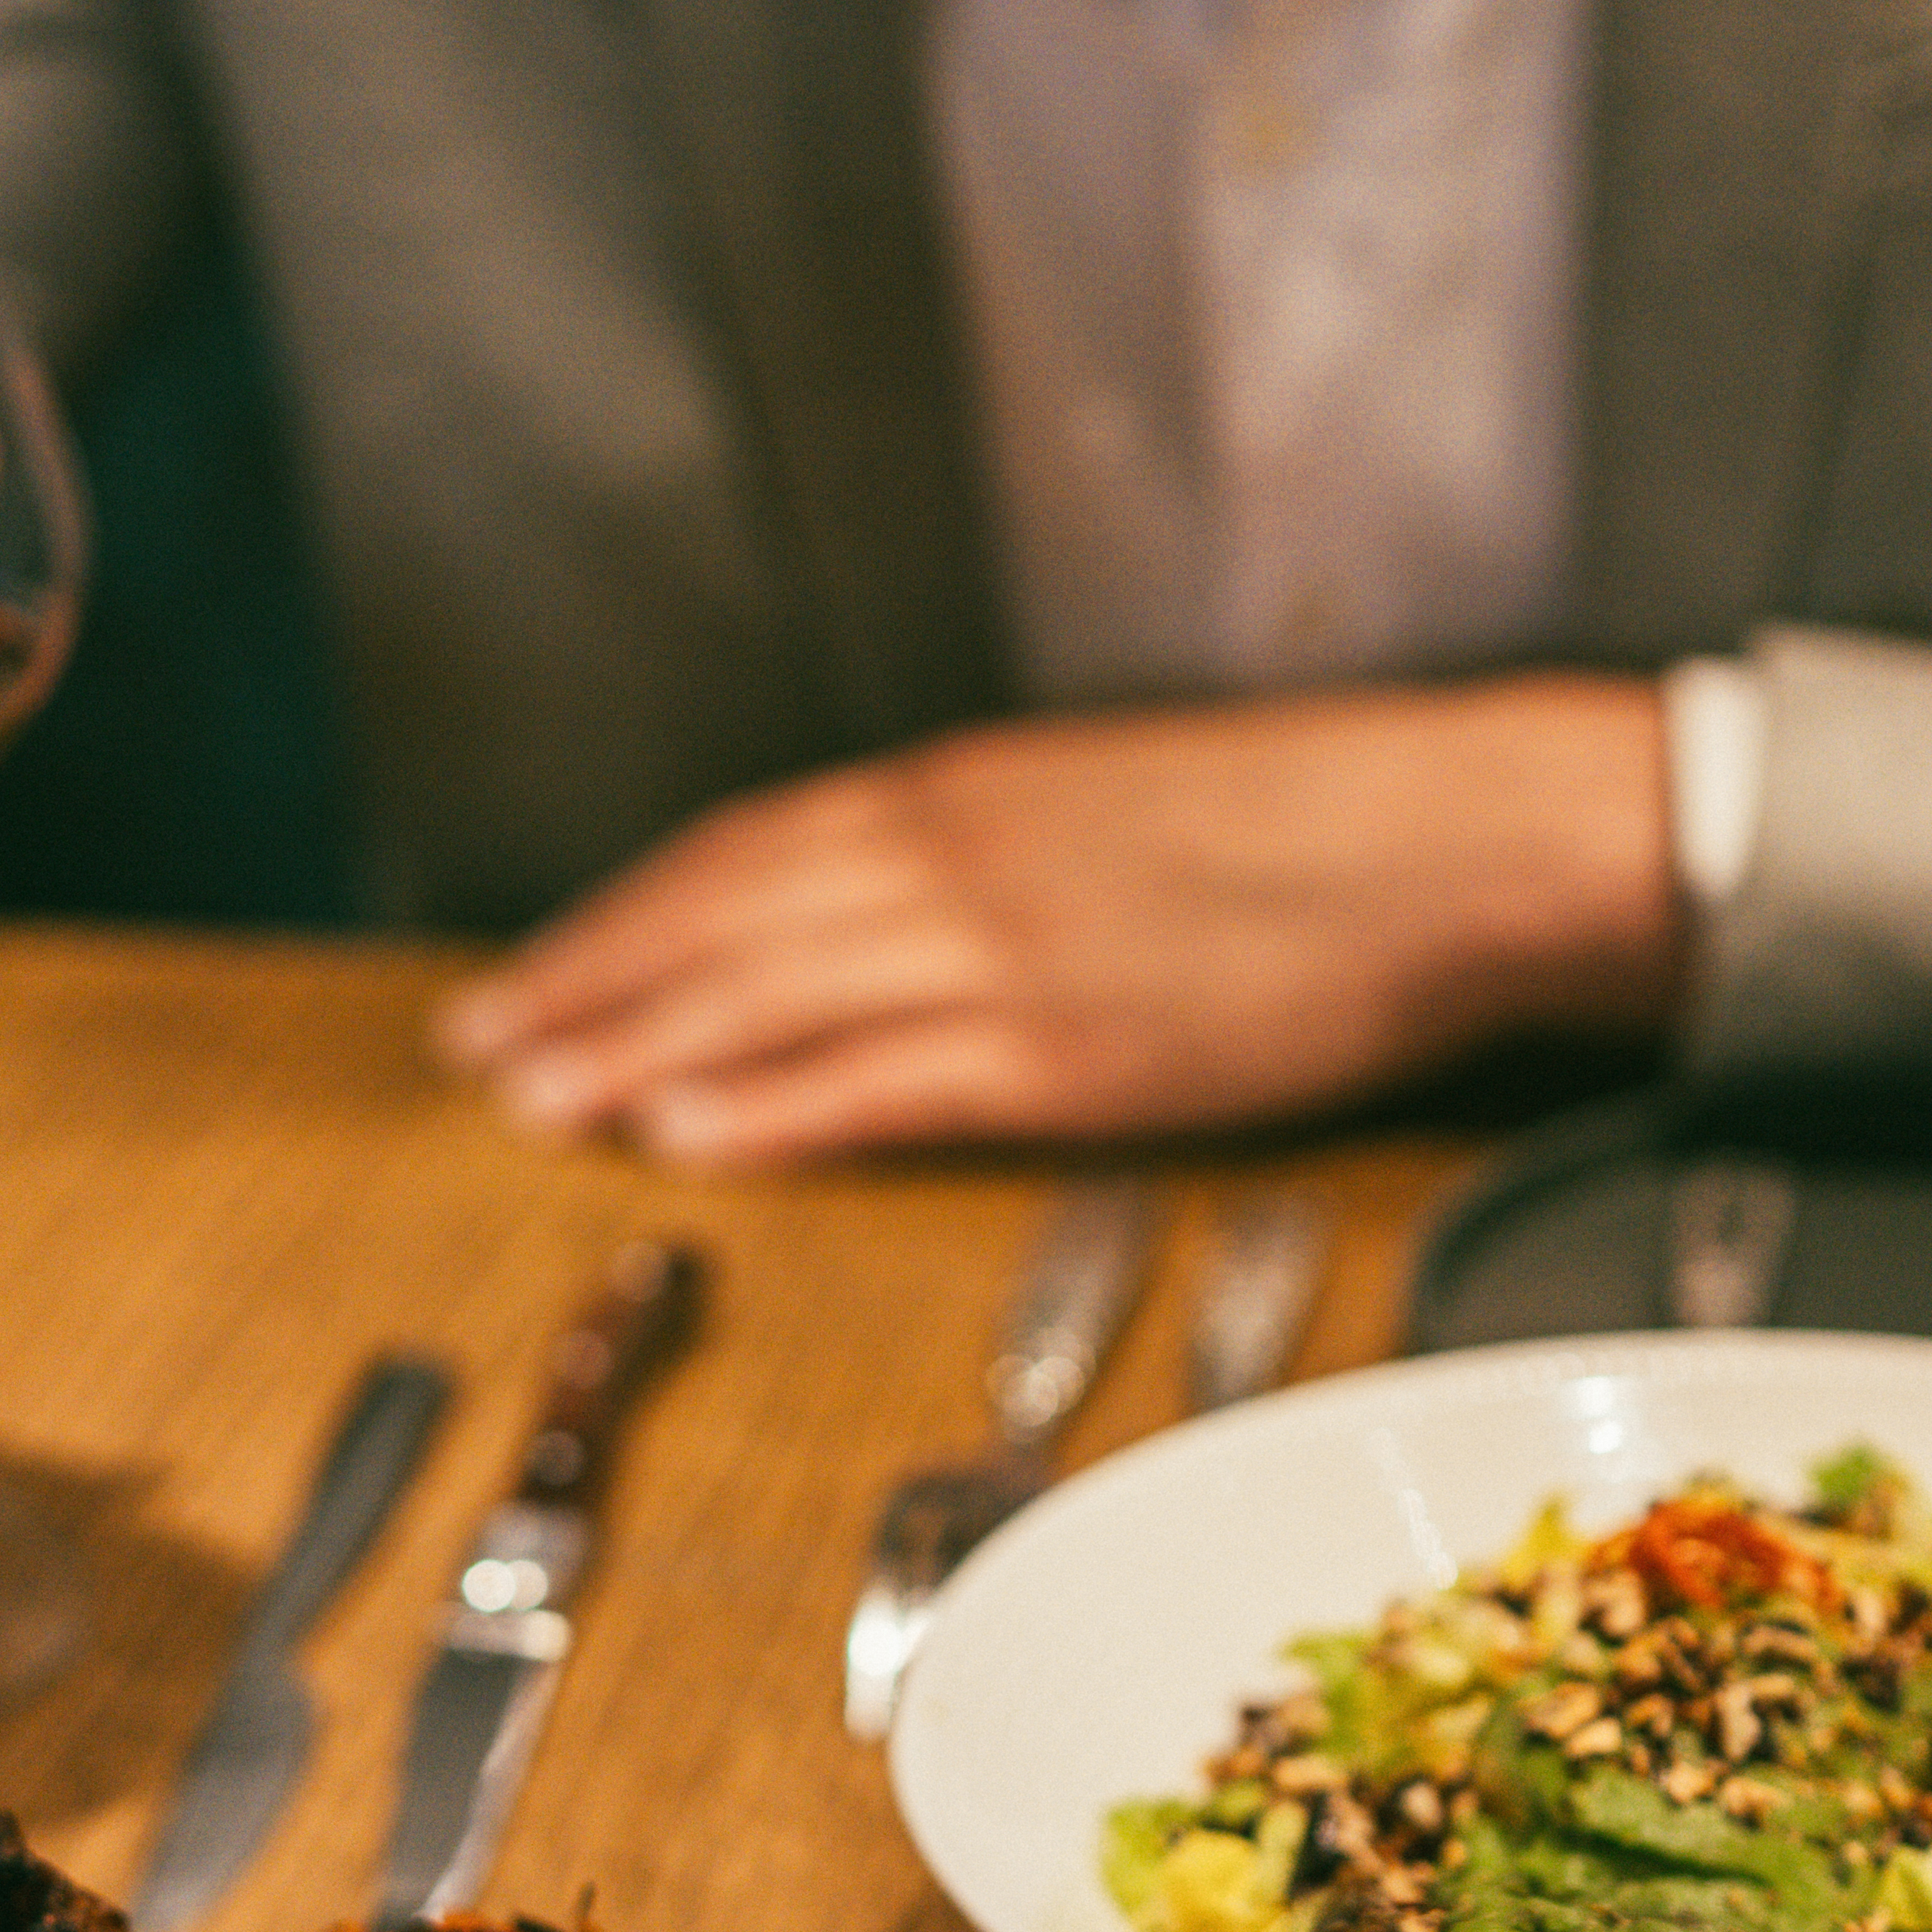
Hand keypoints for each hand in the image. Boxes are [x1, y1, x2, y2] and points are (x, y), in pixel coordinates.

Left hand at [435, 678, 1682, 1165]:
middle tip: (477, 1046)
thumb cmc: (1306, 831)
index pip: (742, 852)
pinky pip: (874, 1078)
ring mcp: (998, 951)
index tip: (540, 966)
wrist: (1454, 836)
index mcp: (965, 795)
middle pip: (715, 921)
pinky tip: (681, 1136)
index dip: (623, 916)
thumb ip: (985, 851)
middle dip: (583, 985)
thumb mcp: (1110, 806)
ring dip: (633, 1049)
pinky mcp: (1060, 1045)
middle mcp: (952, 858)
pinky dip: (764, 1106)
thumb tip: (888, 900)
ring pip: (762, 997)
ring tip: (533, 1098)